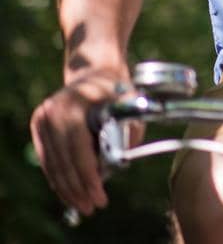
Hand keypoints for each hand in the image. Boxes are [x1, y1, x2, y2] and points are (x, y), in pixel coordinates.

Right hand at [30, 68, 136, 215]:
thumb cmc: (117, 88)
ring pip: (53, 163)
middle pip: (64, 161)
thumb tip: (124, 160)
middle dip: (78, 188)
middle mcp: (52, 112)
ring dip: (67, 188)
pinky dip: (58, 176)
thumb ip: (130, 130)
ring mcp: (42, 118)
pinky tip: (68, 191)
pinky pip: (47, 158)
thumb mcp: (130, 103)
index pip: (78, 150)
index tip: (99, 196)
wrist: (94, 69)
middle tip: (92, 206)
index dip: (88, 177)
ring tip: (82, 205)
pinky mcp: (38, 125)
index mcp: (74, 106)